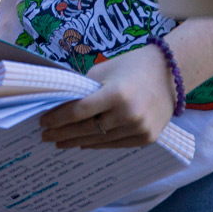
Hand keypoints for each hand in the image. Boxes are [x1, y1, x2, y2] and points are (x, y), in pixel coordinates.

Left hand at [38, 46, 176, 149]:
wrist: (169, 73)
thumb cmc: (131, 67)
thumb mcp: (103, 71)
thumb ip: (84, 89)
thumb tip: (59, 104)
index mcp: (116, 94)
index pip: (79, 111)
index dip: (58, 118)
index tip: (43, 122)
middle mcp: (128, 114)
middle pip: (87, 129)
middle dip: (63, 133)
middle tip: (46, 136)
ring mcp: (140, 128)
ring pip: (100, 140)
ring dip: (77, 142)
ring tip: (60, 142)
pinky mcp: (148, 138)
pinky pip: (116, 144)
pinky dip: (98, 144)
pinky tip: (83, 144)